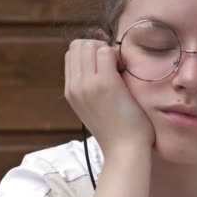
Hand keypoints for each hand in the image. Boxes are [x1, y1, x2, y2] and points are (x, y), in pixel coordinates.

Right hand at [64, 39, 154, 157]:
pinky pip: (105, 51)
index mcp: (71, 91)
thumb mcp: (94, 108)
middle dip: (97, 47)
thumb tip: (100, 66)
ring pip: (88, 45)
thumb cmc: (117, 130)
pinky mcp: (105, 84)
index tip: (107, 67)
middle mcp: (74, 86)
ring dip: (106, 50)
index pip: (72, 54)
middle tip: (114, 66)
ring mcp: (87, 84)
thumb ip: (91, 88)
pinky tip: (125, 73)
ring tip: (119, 70)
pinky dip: (117, 55)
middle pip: (77, 45)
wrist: (124, 151)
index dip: (90, 53)